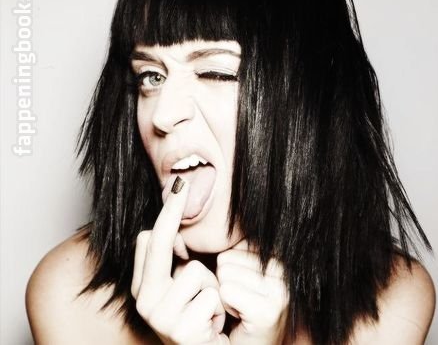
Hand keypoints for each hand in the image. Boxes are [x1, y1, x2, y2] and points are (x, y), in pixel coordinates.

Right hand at [131, 178, 228, 343]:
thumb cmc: (199, 320)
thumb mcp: (185, 289)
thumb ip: (177, 263)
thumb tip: (178, 232)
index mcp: (144, 287)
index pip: (148, 240)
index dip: (166, 215)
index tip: (178, 188)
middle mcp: (145, 300)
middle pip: (157, 243)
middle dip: (172, 212)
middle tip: (181, 182)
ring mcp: (159, 316)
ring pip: (196, 272)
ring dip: (212, 289)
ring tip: (208, 310)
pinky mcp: (179, 330)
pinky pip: (212, 296)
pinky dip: (219, 308)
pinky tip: (212, 326)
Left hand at [216, 240, 288, 344]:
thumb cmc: (242, 313)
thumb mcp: (244, 274)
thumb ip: (240, 251)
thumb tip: (228, 222)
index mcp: (282, 260)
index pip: (235, 245)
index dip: (230, 270)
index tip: (246, 290)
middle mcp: (286, 272)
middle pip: (227, 258)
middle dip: (226, 282)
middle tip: (242, 302)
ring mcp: (280, 291)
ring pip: (225, 273)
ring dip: (225, 294)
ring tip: (241, 308)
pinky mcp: (268, 310)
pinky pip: (225, 291)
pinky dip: (225, 306)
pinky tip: (240, 317)